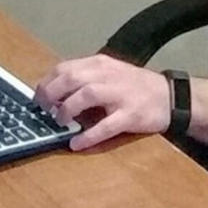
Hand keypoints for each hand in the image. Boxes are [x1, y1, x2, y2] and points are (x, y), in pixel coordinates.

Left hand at [34, 54, 170, 150]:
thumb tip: (56, 93)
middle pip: (72, 77)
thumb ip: (86, 79)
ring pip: (86, 94)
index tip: (37, 96)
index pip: (65, 67)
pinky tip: (76, 143)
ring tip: (58, 122)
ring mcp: (120, 94)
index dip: (47, 82)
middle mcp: (107, 75)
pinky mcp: (130, 115)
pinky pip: (106, 126)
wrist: (170, 96)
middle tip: (42, 109)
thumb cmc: (135, 86)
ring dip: (67, 108)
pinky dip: (89, 135)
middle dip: (51, 93)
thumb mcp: (109, 74)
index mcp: (99, 64)